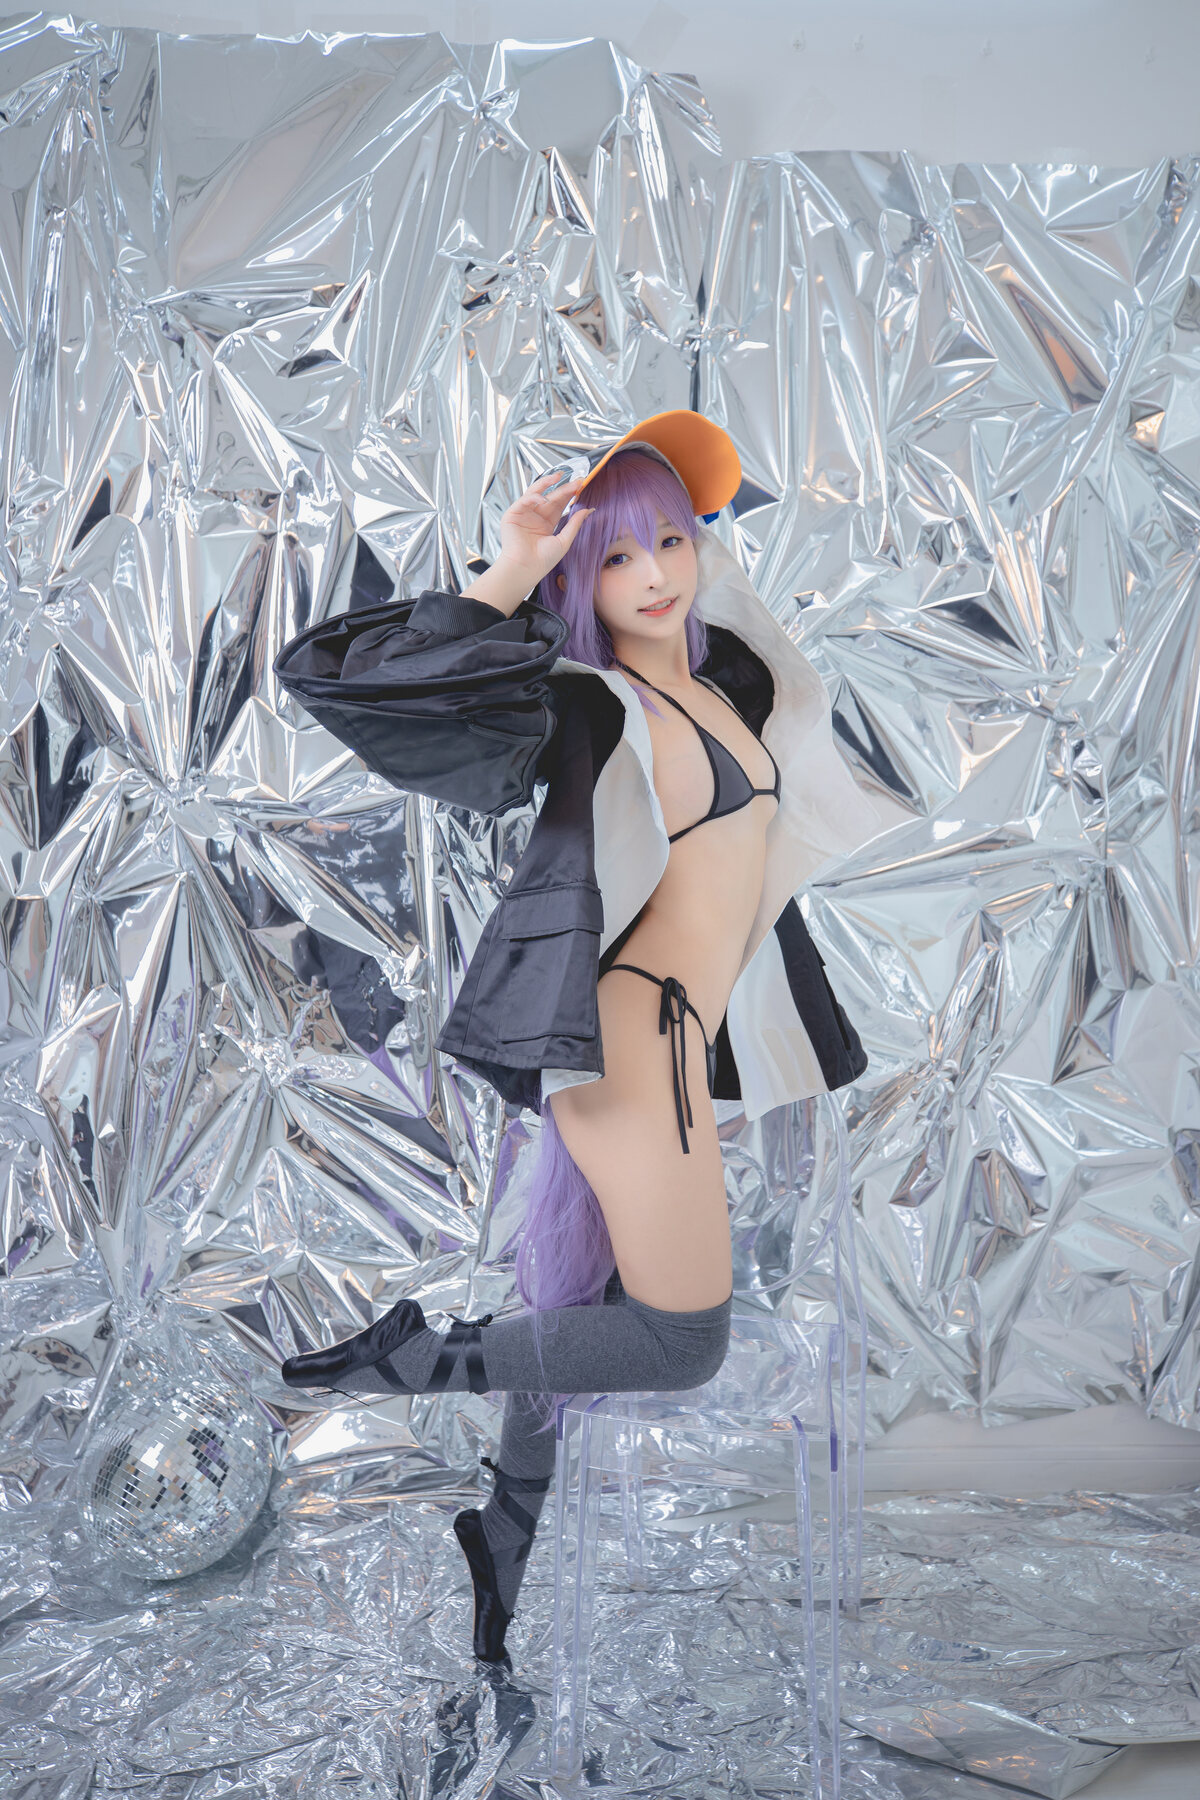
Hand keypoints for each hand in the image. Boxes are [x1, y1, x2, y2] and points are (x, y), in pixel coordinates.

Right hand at [493, 470, 594, 584]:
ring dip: (546, 483)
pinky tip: (543, 499)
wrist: (526, 568)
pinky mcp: (513, 514)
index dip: (569, 495)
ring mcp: (524, 514)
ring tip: (558, 477)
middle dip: (563, 488)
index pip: (559, 504)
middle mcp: (535, 517)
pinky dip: (533, 497)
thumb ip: (575, 523)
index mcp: (546, 524)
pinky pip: (524, 500)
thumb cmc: (542, 561)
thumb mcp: (564, 540)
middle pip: (550, 497)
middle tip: (576, 481)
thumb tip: (588, 510)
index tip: (581, 486)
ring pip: (536, 493)